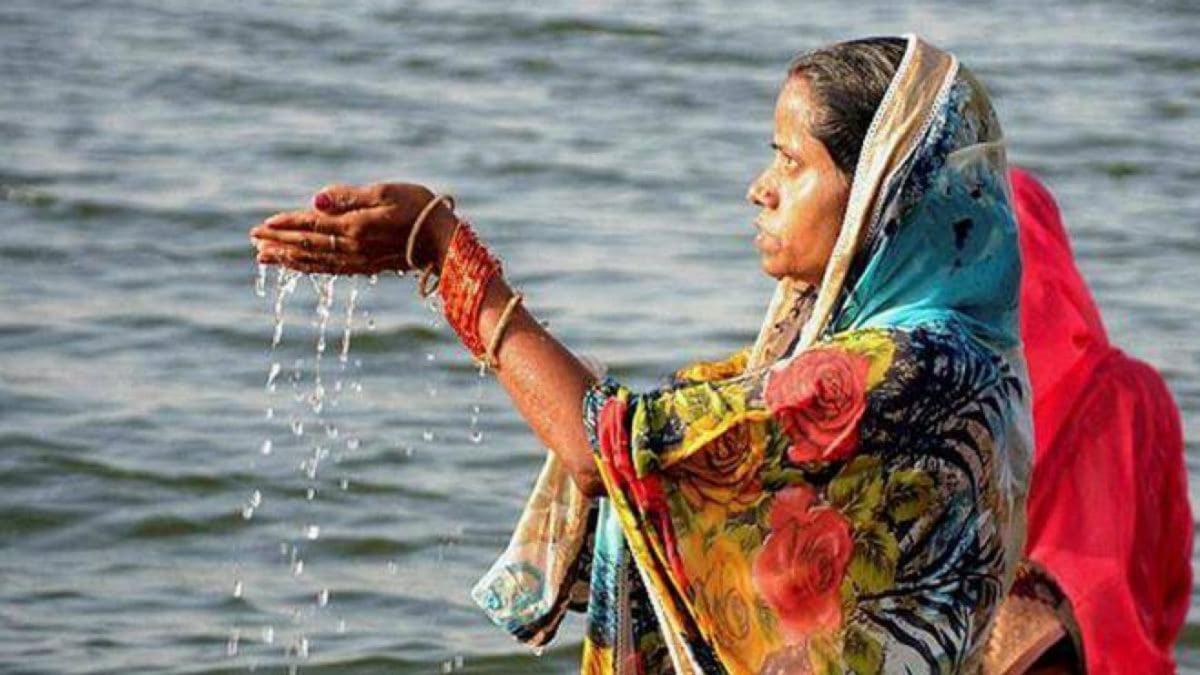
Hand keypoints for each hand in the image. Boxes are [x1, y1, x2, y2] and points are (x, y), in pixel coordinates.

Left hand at [249, 182, 455, 274]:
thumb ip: (349, 197)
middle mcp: (352, 248)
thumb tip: (315, 201)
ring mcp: (358, 261)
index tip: (261, 226)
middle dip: (278, 243)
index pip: (310, 225)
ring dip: (288, 259)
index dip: (285, 225)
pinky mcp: (366, 267)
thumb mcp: (385, 193)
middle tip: (253, 241)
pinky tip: (298, 265)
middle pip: (306, 246)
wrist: (444, 241)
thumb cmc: (419, 208)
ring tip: (265, 258)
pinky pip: (329, 269)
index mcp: (354, 227)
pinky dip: (309, 267)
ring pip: (314, 261)